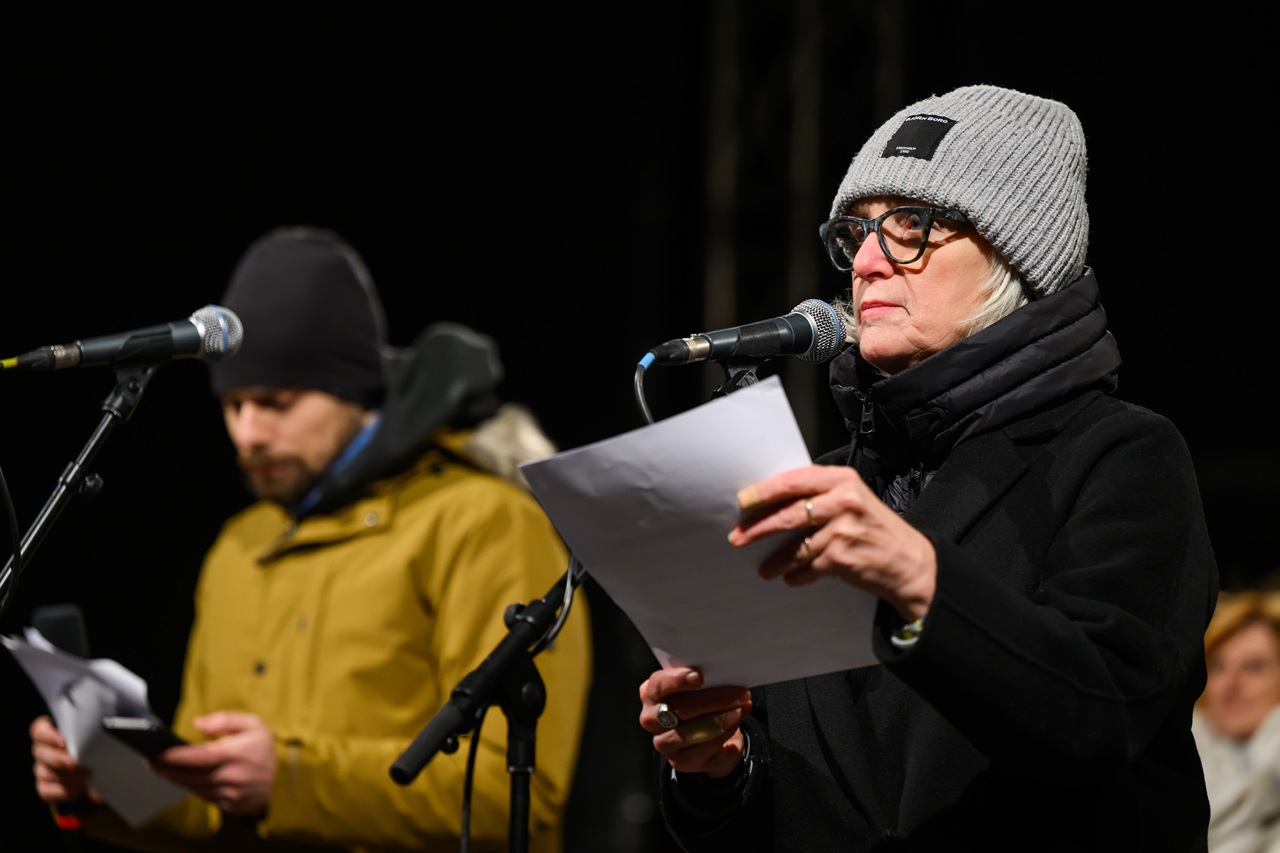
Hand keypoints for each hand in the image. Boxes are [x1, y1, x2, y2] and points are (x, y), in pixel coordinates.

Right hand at [30, 715, 99, 805]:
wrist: (101, 770)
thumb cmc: (97, 746)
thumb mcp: (96, 736)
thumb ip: (91, 732)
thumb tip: (101, 729)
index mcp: (51, 732)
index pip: (40, 730)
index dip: (48, 736)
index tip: (63, 742)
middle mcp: (43, 750)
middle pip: (40, 752)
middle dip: (58, 759)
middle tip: (74, 763)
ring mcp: (41, 769)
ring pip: (44, 773)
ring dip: (65, 776)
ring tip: (87, 775)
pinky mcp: (45, 787)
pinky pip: (46, 791)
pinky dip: (63, 791)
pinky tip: (80, 788)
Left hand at [150, 711, 275, 815]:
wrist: (283, 780)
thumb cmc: (264, 748)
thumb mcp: (253, 724)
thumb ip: (225, 719)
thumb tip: (198, 722)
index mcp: (234, 753)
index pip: (198, 756)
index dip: (175, 757)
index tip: (158, 754)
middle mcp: (229, 776)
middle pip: (189, 775)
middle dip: (167, 769)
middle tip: (151, 762)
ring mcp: (228, 793)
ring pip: (193, 787)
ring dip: (175, 779)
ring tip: (162, 769)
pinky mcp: (227, 804)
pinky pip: (203, 795)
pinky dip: (191, 787)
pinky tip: (184, 778)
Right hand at [639, 667, 750, 778]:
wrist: (706, 741)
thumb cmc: (700, 706)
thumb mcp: (699, 689)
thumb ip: (705, 682)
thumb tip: (730, 676)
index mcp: (651, 692)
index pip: (658, 684)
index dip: (677, 680)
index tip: (699, 676)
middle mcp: (651, 717)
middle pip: (678, 708)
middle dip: (712, 699)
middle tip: (739, 692)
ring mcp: (662, 742)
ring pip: (689, 731)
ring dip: (719, 719)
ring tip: (740, 709)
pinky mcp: (678, 760)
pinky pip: (701, 747)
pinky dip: (721, 734)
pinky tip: (734, 723)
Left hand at [731, 463, 935, 620]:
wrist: (910, 562)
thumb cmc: (877, 530)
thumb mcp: (854, 500)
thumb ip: (821, 495)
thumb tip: (775, 502)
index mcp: (843, 480)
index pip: (794, 480)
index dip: (765, 491)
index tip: (744, 500)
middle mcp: (843, 501)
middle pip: (789, 512)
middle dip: (758, 526)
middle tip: (738, 535)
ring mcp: (842, 530)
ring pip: (795, 545)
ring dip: (775, 559)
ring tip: (765, 567)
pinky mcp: (841, 557)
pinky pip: (807, 566)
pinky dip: (796, 574)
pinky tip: (790, 577)